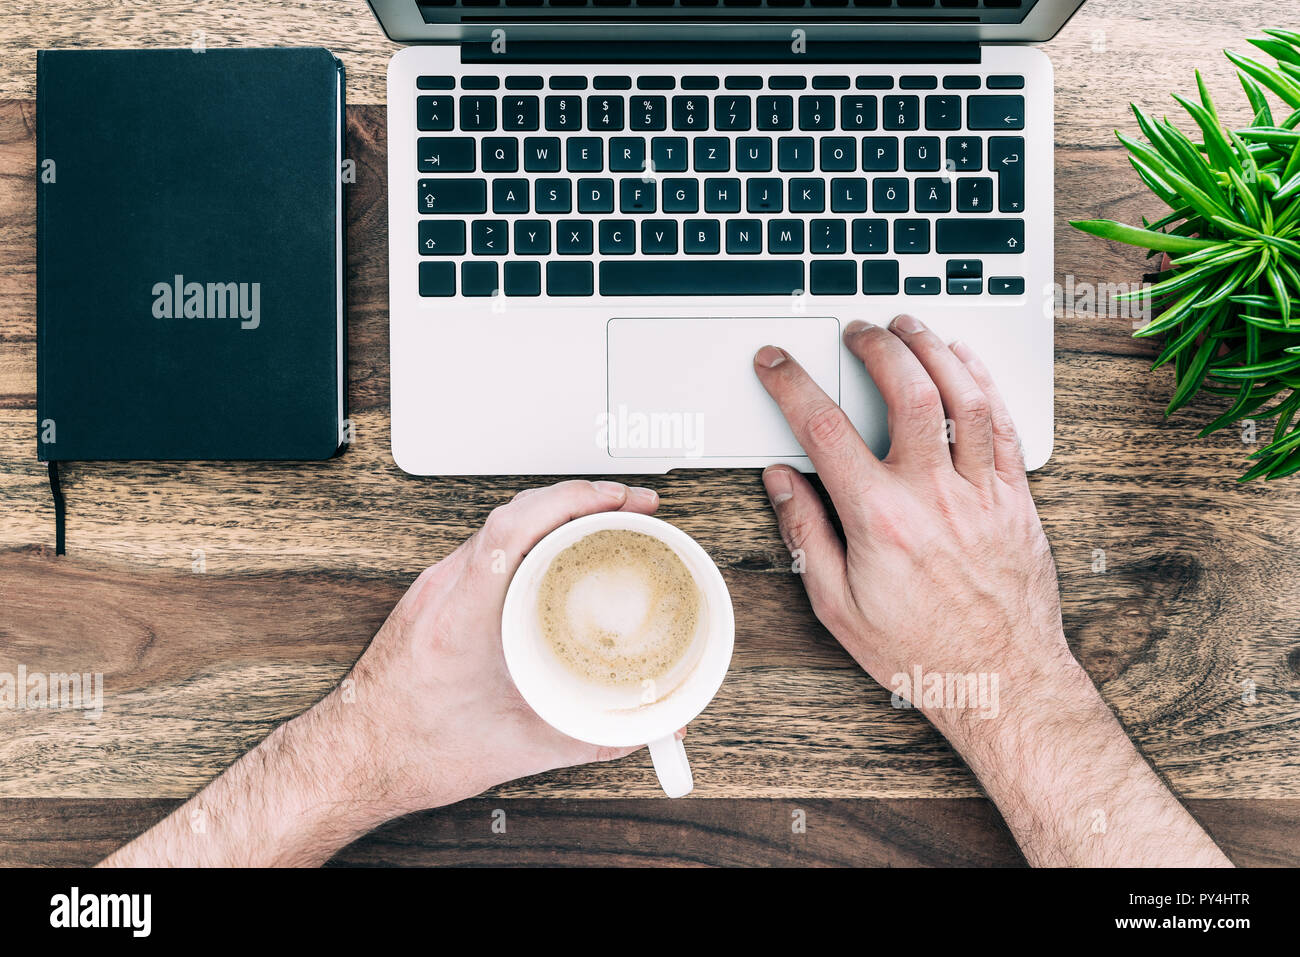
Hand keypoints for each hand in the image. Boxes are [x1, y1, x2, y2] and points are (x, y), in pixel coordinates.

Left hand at [332, 480, 665, 816]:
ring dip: (553, 513)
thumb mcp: (519, 749)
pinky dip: (530, 536)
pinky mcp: (434, 595)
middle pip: (515, 512)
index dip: (571, 501)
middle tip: (628, 506)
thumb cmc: (412, 751)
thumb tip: (639, 729)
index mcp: (461, 617)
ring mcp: (435, 588)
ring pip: (500, 524)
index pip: (514, 528)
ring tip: (600, 519)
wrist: (354, 758)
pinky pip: (488, 545)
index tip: (614, 500)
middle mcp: (443, 590)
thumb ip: (589, 739)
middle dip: (579, 498)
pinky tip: (554, 551)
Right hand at [754, 315, 1073, 734]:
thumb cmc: (921, 651)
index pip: (825, 429)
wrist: (1001, 681)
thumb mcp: (837, 605)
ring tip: (908, 327)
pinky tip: (964, 363)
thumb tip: (782, 480)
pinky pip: (1004, 425)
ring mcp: (982, 494)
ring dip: (933, 349)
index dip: (792, 384)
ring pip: (963, 395)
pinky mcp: (1017, 499)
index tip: (776, 362)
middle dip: (876, 346)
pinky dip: (982, 382)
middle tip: (856, 331)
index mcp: (881, 521)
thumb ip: (807, 533)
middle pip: (907, 391)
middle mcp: (934, 497)